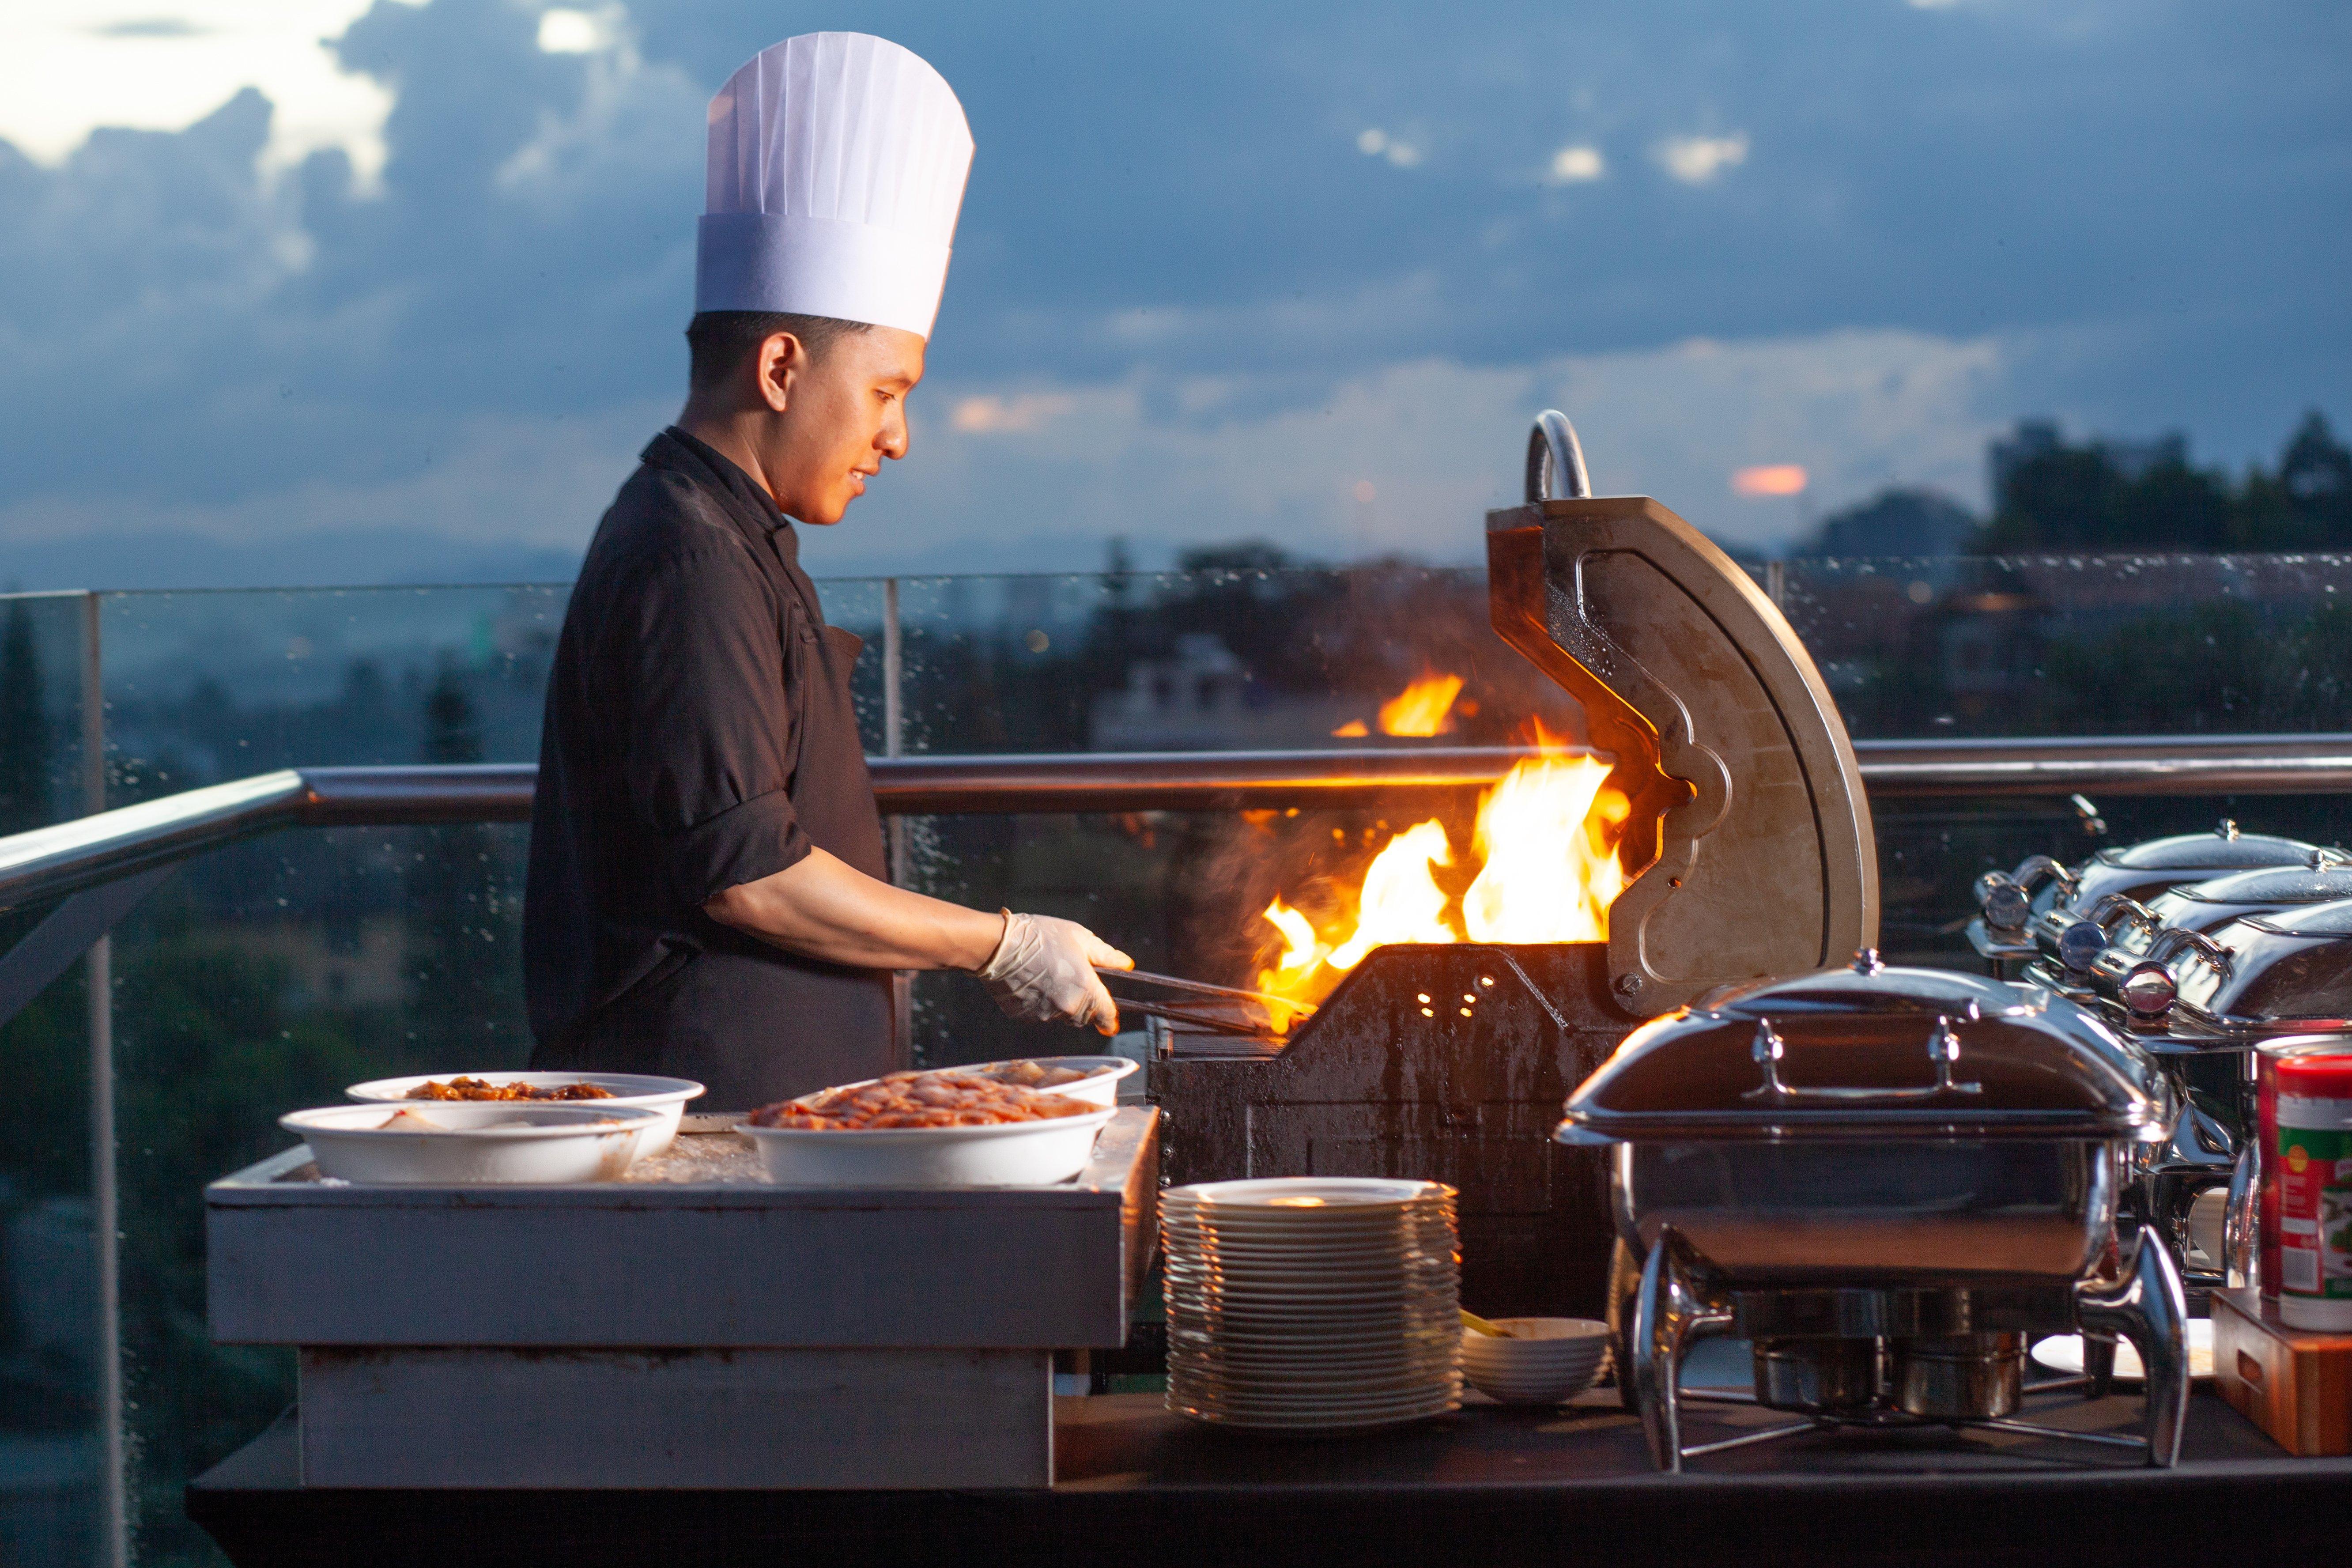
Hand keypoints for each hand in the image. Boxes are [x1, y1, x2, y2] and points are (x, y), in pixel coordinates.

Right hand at [975, 912, 1132, 1034]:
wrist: (998, 946)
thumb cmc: (1041, 936)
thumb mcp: (1079, 938)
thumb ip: (1106, 955)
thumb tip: (1126, 964)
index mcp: (1086, 988)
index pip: (1106, 1014)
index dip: (1110, 1019)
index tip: (1111, 1023)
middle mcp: (1067, 1007)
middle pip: (1083, 1017)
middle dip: (1082, 1005)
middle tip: (1070, 981)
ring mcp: (1044, 1014)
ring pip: (1060, 1016)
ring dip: (1059, 1004)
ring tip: (1047, 976)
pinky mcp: (1024, 1017)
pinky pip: (1038, 1015)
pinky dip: (1038, 1004)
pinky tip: (1030, 983)